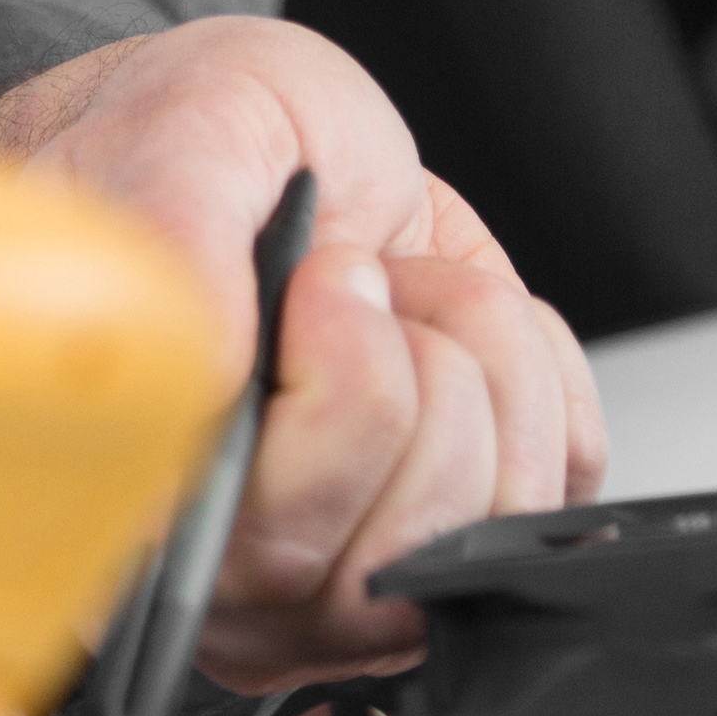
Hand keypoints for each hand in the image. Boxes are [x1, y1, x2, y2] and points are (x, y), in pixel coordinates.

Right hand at [0, 17, 604, 682]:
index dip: (339, 392)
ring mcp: (362, 571)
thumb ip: (183, 247)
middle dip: (414, 353)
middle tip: (350, 267)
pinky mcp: (463, 526)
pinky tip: (449, 314)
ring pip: (495, 515)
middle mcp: (249, 574)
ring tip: (397, 288)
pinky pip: (565, 477)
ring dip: (475, 350)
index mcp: (151, 505)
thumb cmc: (202, 146)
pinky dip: (533, 362)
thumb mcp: (185, 143)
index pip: (277, 542)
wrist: (269, 141)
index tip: (317, 271)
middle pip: (404, 539)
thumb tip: (212, 381)